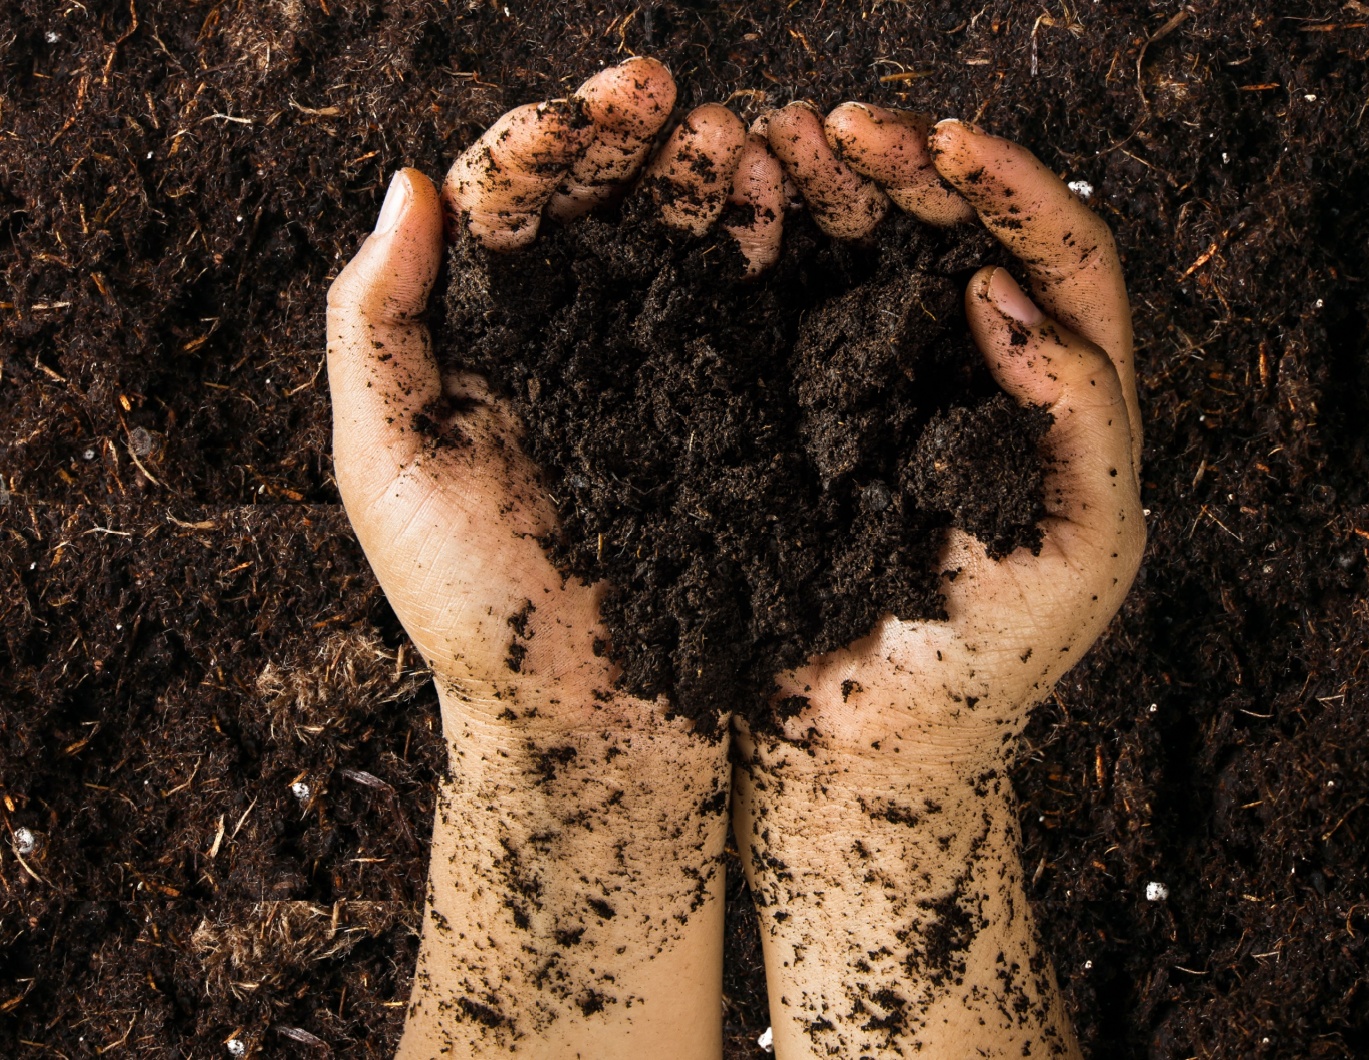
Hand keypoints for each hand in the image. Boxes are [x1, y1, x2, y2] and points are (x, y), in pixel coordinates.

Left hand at [326, 59, 732, 1058]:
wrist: (594, 734)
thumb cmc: (476, 613)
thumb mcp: (390, 465)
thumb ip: (376, 325)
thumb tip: (407, 182)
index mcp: (482, 345)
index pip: (509, 206)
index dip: (549, 141)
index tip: (596, 104)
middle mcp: (572, 346)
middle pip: (604, 207)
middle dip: (638, 141)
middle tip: (676, 94)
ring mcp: (658, 378)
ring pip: (684, 245)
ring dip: (711, 179)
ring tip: (743, 136)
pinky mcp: (728, 418)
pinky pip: (748, 313)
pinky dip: (766, 248)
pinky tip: (786, 202)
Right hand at [737, 106, 1144, 1058]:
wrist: (859, 754)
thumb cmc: (981, 674)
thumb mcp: (1072, 556)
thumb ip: (1077, 426)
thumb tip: (1010, 298)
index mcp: (1064, 405)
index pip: (1064, 260)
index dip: (1012, 188)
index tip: (942, 143)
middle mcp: (979, 381)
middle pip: (962, 235)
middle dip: (909, 167)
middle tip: (837, 127)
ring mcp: (887, 392)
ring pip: (874, 258)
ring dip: (832, 188)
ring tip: (772, 140)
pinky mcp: (807, 414)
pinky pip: (797, 311)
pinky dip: (771, 250)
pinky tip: (732, 206)